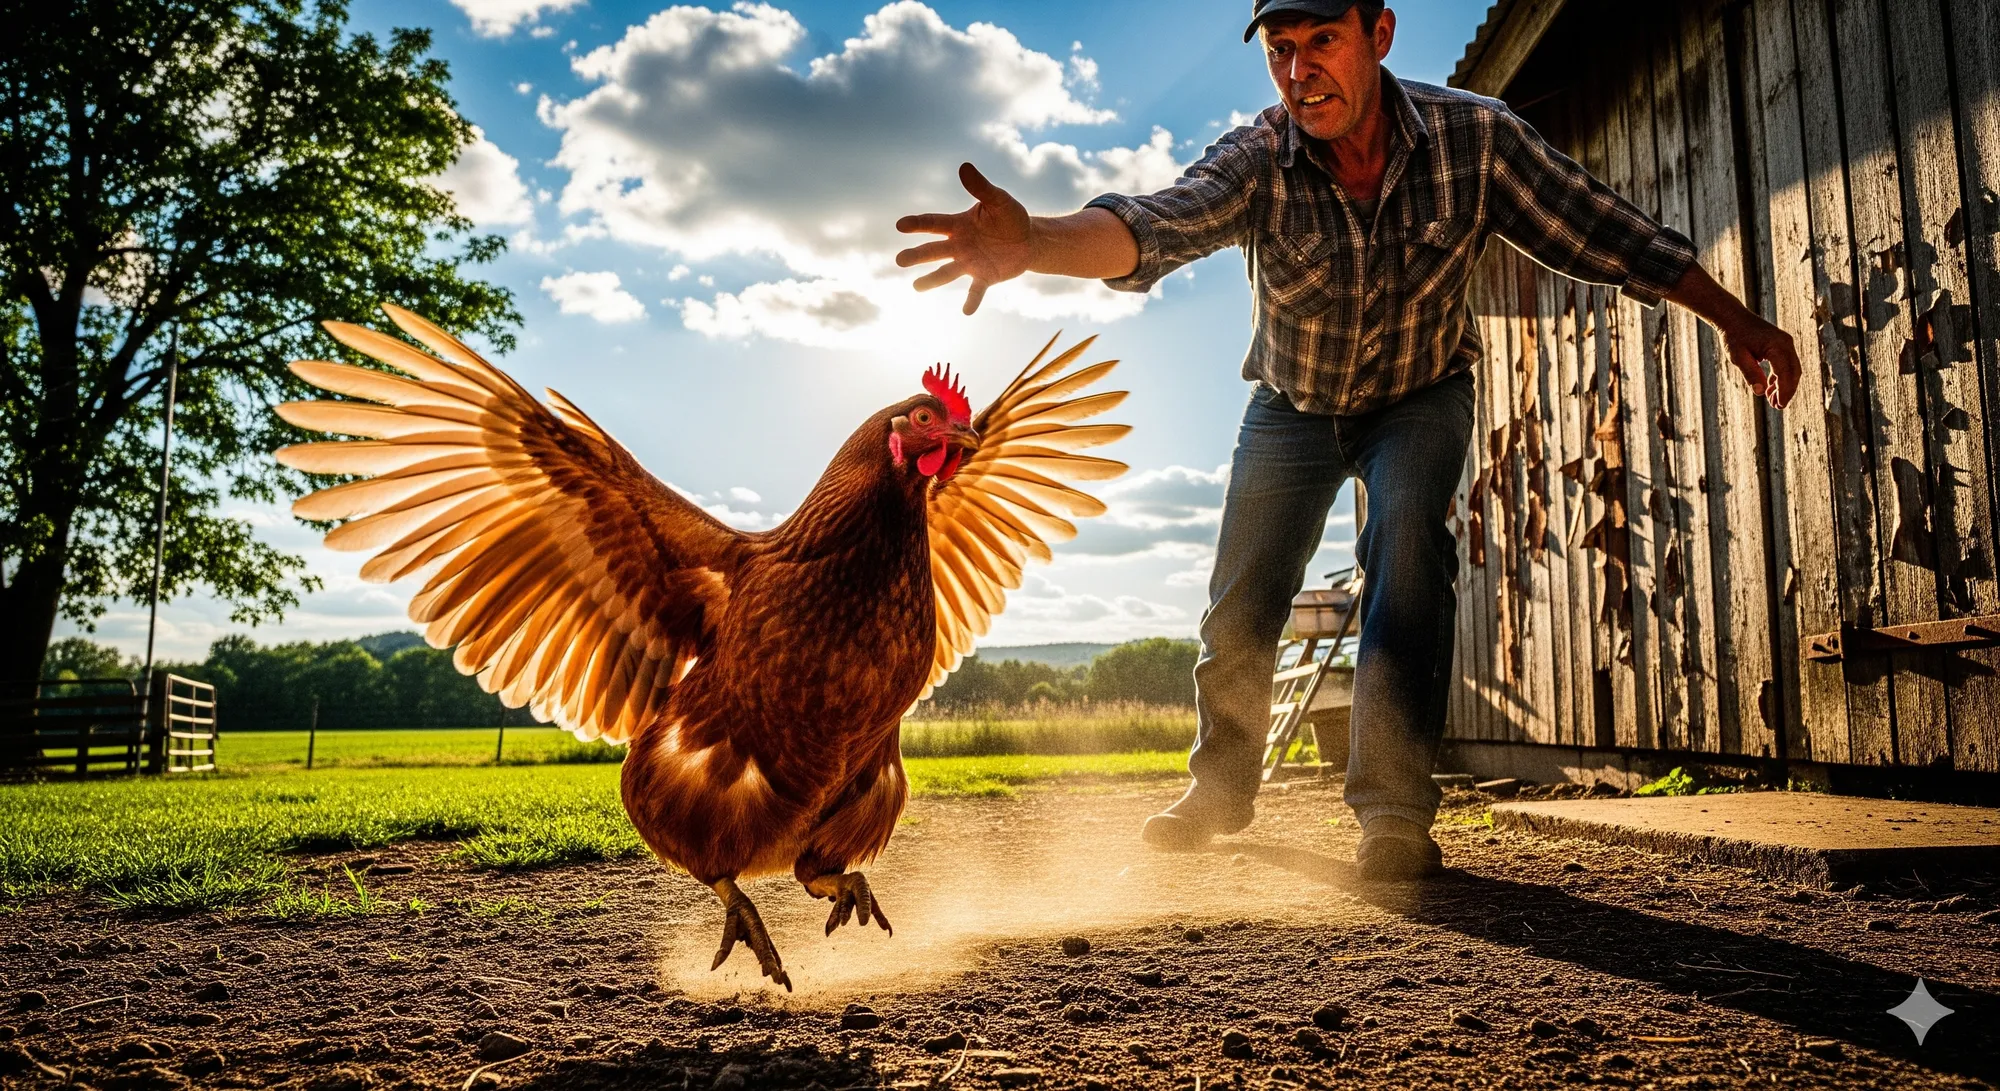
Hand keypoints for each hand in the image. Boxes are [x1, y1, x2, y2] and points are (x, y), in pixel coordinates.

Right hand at [895, 162, 1030, 315]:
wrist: (1028, 240)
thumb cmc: (1010, 217)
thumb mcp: (998, 200)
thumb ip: (981, 188)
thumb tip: (964, 167)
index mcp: (958, 225)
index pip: (934, 224)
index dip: (917, 224)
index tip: (900, 225)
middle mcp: (959, 245)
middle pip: (934, 251)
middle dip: (917, 256)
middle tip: (900, 260)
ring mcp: (970, 263)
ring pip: (947, 273)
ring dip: (932, 280)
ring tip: (916, 287)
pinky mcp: (985, 277)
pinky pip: (976, 290)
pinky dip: (971, 300)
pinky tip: (966, 311)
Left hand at [1723, 313, 1800, 409]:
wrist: (1733, 318)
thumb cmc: (1734, 337)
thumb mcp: (1738, 357)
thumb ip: (1750, 374)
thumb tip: (1760, 393)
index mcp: (1777, 346)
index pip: (1785, 373)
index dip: (1784, 391)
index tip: (1780, 405)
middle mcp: (1786, 343)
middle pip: (1793, 372)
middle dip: (1787, 391)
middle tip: (1778, 407)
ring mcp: (1786, 343)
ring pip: (1792, 369)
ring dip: (1785, 385)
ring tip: (1773, 401)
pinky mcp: (1782, 345)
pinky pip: (1786, 364)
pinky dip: (1780, 377)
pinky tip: (1770, 389)